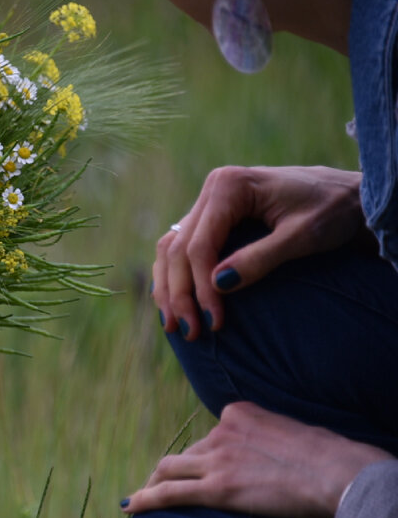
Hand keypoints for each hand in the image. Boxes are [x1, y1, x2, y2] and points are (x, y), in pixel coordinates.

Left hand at [122, 401, 394, 517]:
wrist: (336, 473)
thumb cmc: (329, 456)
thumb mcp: (292, 431)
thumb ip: (269, 437)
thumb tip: (270, 452)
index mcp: (238, 413)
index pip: (212, 434)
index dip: (206, 455)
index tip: (204, 467)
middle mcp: (221, 432)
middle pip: (187, 453)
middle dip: (173, 470)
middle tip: (161, 484)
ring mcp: (216, 459)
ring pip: (170, 469)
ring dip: (153, 483)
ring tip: (142, 498)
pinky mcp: (217, 489)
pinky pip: (169, 493)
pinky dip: (145, 499)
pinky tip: (130, 506)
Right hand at [154, 165, 368, 340]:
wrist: (348, 195)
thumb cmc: (332, 211)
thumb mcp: (303, 236)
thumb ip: (261, 258)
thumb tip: (219, 284)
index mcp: (229, 186)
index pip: (200, 245)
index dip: (201, 287)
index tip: (214, 322)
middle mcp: (212, 190)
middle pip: (179, 248)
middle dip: (180, 293)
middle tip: (188, 331)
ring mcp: (209, 202)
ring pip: (171, 248)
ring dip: (168, 287)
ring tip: (173, 325)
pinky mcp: (213, 217)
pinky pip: (182, 247)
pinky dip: (175, 275)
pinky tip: (176, 302)